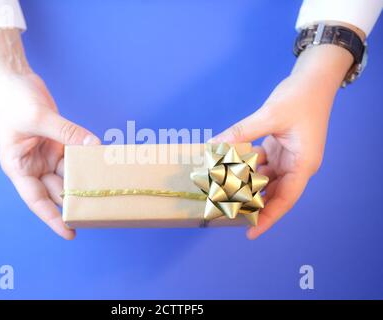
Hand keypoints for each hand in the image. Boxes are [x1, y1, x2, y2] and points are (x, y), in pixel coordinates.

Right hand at [0, 29, 99, 238]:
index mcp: (18, 167)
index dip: (53, 218)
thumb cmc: (11, 100)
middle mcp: (32, 165)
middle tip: (98, 213)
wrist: (12, 78)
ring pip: (69, 174)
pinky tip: (102, 166)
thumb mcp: (38, 117)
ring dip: (85, 181)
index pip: (37, 200)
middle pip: (56, 190)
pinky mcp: (57, 143)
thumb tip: (94, 145)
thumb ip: (67, 132)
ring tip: (105, 192)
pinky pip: (75, 156)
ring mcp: (46, 154)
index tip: (71, 233)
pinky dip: (87, 160)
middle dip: (74, 202)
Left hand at [211, 44, 354, 238]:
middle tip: (226, 210)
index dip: (267, 218)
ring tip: (222, 192)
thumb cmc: (301, 97)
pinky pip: (259, 162)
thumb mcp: (271, 115)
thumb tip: (214, 145)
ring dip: (244, 183)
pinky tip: (226, 165)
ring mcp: (286, 156)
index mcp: (303, 164)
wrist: (313, 78)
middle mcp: (296, 165)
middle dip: (251, 202)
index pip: (285, 199)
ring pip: (263, 178)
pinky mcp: (277, 147)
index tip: (250, 232)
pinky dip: (243, 164)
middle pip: (273, 193)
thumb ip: (242, 132)